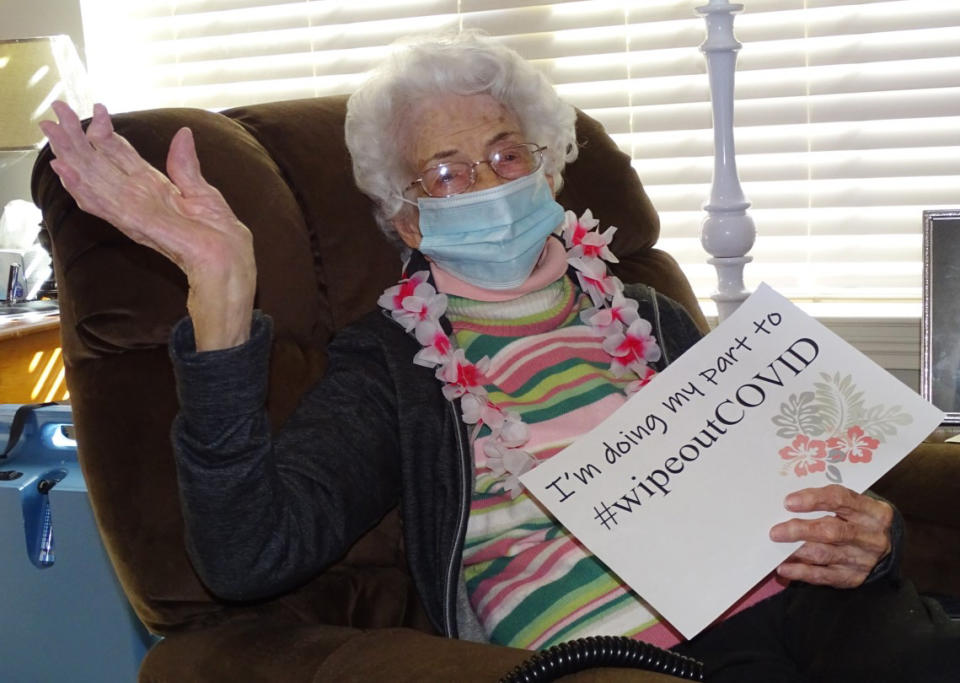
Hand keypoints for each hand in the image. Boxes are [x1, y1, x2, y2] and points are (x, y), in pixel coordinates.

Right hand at [39, 101, 255, 349]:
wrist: (228, 262)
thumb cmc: (220, 235)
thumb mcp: (203, 192)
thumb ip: (185, 165)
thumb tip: (182, 132)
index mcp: (154, 191)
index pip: (123, 158)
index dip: (106, 135)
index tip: (93, 111)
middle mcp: (139, 201)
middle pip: (102, 168)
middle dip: (77, 143)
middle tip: (52, 115)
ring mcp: (135, 213)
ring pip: (96, 183)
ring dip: (72, 160)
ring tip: (50, 137)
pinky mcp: (139, 224)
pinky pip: (106, 204)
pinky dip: (84, 188)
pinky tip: (66, 171)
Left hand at [769, 484, 892, 587]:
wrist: (887, 548)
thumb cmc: (858, 519)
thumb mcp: (853, 506)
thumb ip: (826, 502)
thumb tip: (788, 504)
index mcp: (872, 511)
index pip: (841, 500)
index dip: (813, 499)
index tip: (789, 502)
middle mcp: (870, 536)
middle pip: (832, 531)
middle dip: (800, 530)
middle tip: (775, 531)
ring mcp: (863, 559)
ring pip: (825, 555)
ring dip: (797, 552)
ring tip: (775, 547)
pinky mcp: (853, 577)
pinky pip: (823, 576)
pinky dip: (801, 572)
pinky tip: (783, 568)